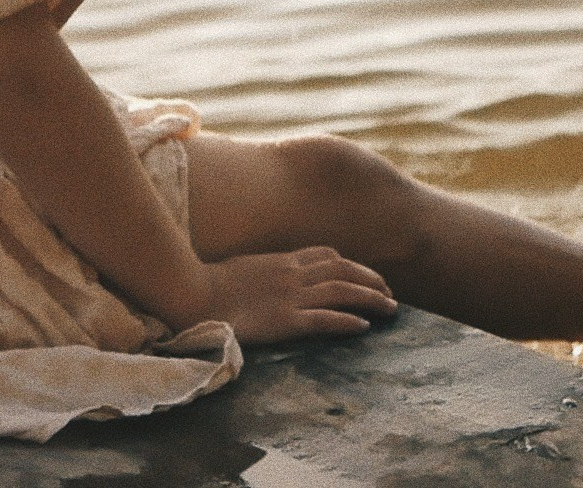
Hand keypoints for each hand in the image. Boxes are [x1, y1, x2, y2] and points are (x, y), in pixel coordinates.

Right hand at [198, 246, 397, 344]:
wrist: (191, 293)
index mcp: (281, 259)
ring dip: (371, 298)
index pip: (325, 254)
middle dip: (370, 279)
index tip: (362, 273)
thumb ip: (259, 269)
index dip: (349, 263)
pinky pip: (325, 319)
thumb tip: (261, 275)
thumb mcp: (240, 267)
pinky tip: (364, 327)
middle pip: (343, 269)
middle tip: (389, 291)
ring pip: (342, 291)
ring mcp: (290, 296)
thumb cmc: (206, 282)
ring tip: (391, 308)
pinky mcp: (285, 320)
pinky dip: (347, 321)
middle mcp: (292, 273)